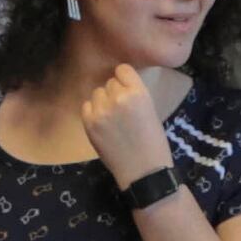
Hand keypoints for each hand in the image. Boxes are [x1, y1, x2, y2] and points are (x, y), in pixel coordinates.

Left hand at [79, 64, 168, 185]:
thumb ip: (135, 94)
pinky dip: (93, 112)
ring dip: (103, 102)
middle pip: (109, 82)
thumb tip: (120, 84)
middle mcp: (118, 98)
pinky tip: (103, 124)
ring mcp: (101, 111)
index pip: (123, 69)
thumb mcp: (151, 110)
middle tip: (122, 110)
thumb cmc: (153, 142)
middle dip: (115, 93)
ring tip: (112, 118)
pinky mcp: (89, 123)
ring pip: (97, 93)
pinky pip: (86, 106)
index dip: (124, 79)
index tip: (127, 88)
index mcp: (138, 93)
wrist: (143, 171)